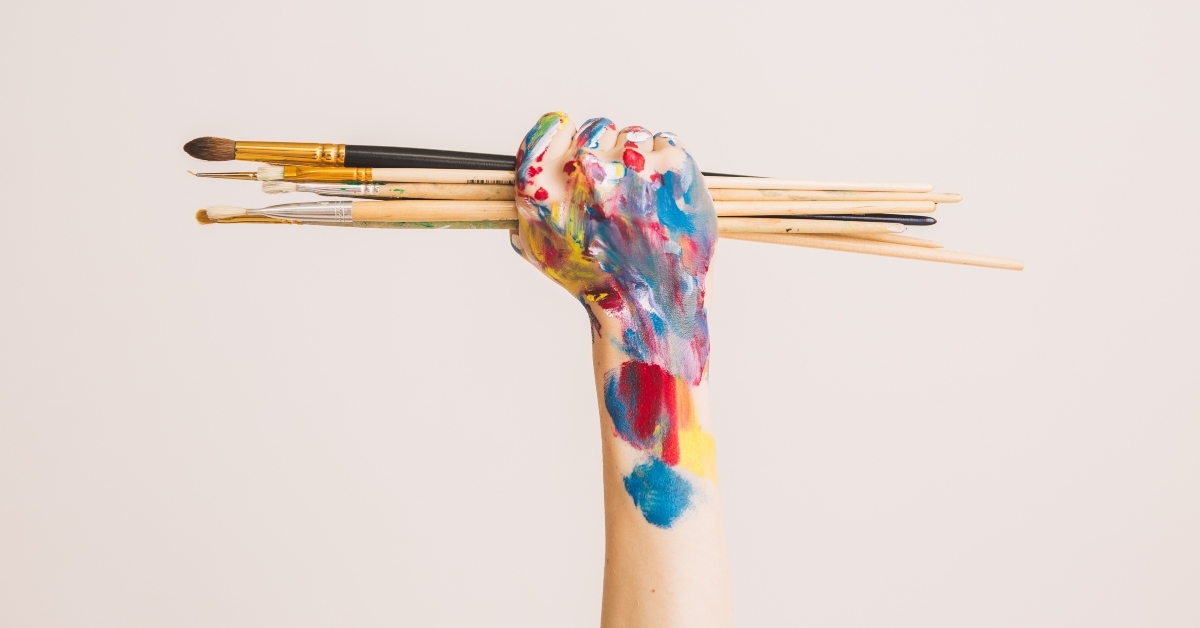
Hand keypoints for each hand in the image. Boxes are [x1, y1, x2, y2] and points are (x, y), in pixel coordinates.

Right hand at [510, 112, 717, 384]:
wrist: (649, 307)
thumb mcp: (541, 252)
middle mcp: (583, 169)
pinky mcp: (671, 165)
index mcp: (544, 186)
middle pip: (597, 127)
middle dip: (608, 153)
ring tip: (644, 203)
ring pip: (634, 135)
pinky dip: (668, 166)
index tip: (577, 150)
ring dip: (640, 162)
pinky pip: (666, 142)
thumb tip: (521, 187)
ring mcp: (630, 164)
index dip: (566, 136)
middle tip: (619, 193)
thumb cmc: (596, 283)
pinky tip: (664, 199)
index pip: (552, 124)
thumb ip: (524, 212)